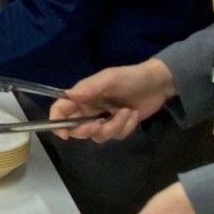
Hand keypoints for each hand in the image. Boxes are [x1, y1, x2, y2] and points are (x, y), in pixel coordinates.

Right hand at [50, 59, 175, 141]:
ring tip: (128, 112)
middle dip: (87, 130)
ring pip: (98, 136)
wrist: (156, 83)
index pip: (61, 110)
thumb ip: (89, 88)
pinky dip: (127, 127)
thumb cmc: (129, 77)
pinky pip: (116, 136)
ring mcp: (104, 120)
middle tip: (99, 124)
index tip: (64, 134)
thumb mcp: (109, 78)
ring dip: (114, 127)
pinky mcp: (119, 127)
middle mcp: (89, 110)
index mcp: (82, 97)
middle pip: (76, 129)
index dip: (57, 123)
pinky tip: (134, 115)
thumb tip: (68, 95)